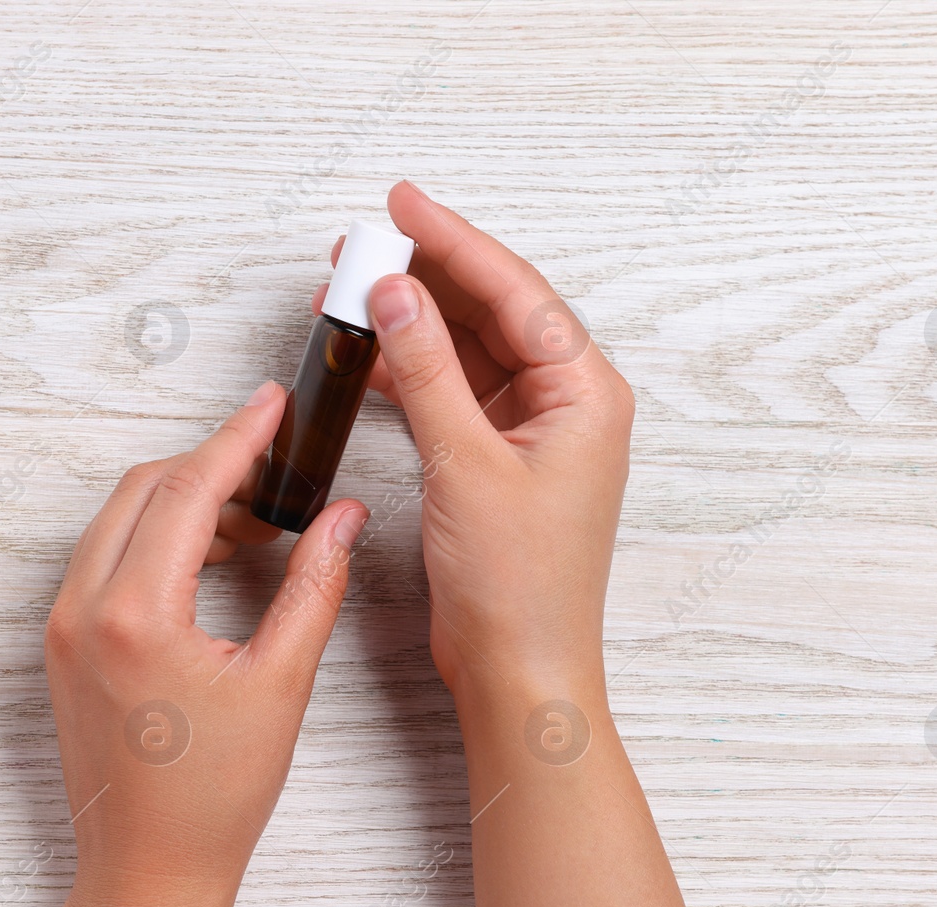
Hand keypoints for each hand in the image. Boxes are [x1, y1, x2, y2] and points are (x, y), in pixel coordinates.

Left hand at [27, 381, 367, 906]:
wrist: (147, 873)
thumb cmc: (212, 798)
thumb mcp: (281, 684)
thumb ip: (313, 586)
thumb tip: (341, 518)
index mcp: (134, 614)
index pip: (187, 489)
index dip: (237, 438)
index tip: (271, 405)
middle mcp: (81, 609)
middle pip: (144, 489)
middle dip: (210, 465)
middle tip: (273, 463)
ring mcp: (61, 627)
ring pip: (118, 520)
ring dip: (182, 502)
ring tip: (256, 521)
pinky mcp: (61, 646)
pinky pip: (104, 559)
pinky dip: (155, 539)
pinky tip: (210, 560)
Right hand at [316, 181, 633, 693]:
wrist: (518, 671)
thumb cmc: (519, 587)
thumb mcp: (466, 465)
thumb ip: (427, 373)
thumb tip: (396, 294)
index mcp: (586, 394)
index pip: (515, 292)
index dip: (453, 242)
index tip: (401, 205)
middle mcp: (568, 404)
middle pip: (493, 311)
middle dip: (427, 276)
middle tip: (362, 246)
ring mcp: (534, 432)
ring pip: (469, 350)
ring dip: (413, 323)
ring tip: (350, 292)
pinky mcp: (500, 460)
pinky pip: (455, 392)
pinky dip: (413, 372)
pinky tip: (370, 354)